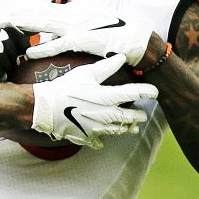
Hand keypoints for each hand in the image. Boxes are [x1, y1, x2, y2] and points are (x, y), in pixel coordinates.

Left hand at [19, 9, 153, 66]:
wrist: (136, 40)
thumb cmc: (116, 32)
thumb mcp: (94, 21)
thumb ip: (75, 22)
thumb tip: (54, 32)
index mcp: (80, 8)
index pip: (51, 8)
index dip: (33, 10)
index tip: (18, 10)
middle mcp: (77, 14)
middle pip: (45, 12)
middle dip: (26, 12)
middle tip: (7, 13)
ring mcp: (79, 26)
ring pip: (47, 24)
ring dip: (29, 23)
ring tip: (12, 23)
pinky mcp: (82, 40)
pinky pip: (58, 45)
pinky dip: (44, 48)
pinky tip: (30, 51)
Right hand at [31, 55, 158, 147]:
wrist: (44, 108)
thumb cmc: (64, 87)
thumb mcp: (85, 73)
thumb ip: (106, 67)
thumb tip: (123, 57)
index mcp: (107, 97)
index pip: (133, 94)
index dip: (146, 92)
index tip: (155, 92)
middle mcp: (105, 114)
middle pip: (129, 117)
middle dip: (138, 116)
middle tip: (142, 115)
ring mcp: (97, 128)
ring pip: (118, 130)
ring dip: (127, 128)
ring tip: (132, 127)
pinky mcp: (86, 136)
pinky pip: (98, 141)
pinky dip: (103, 140)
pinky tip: (104, 140)